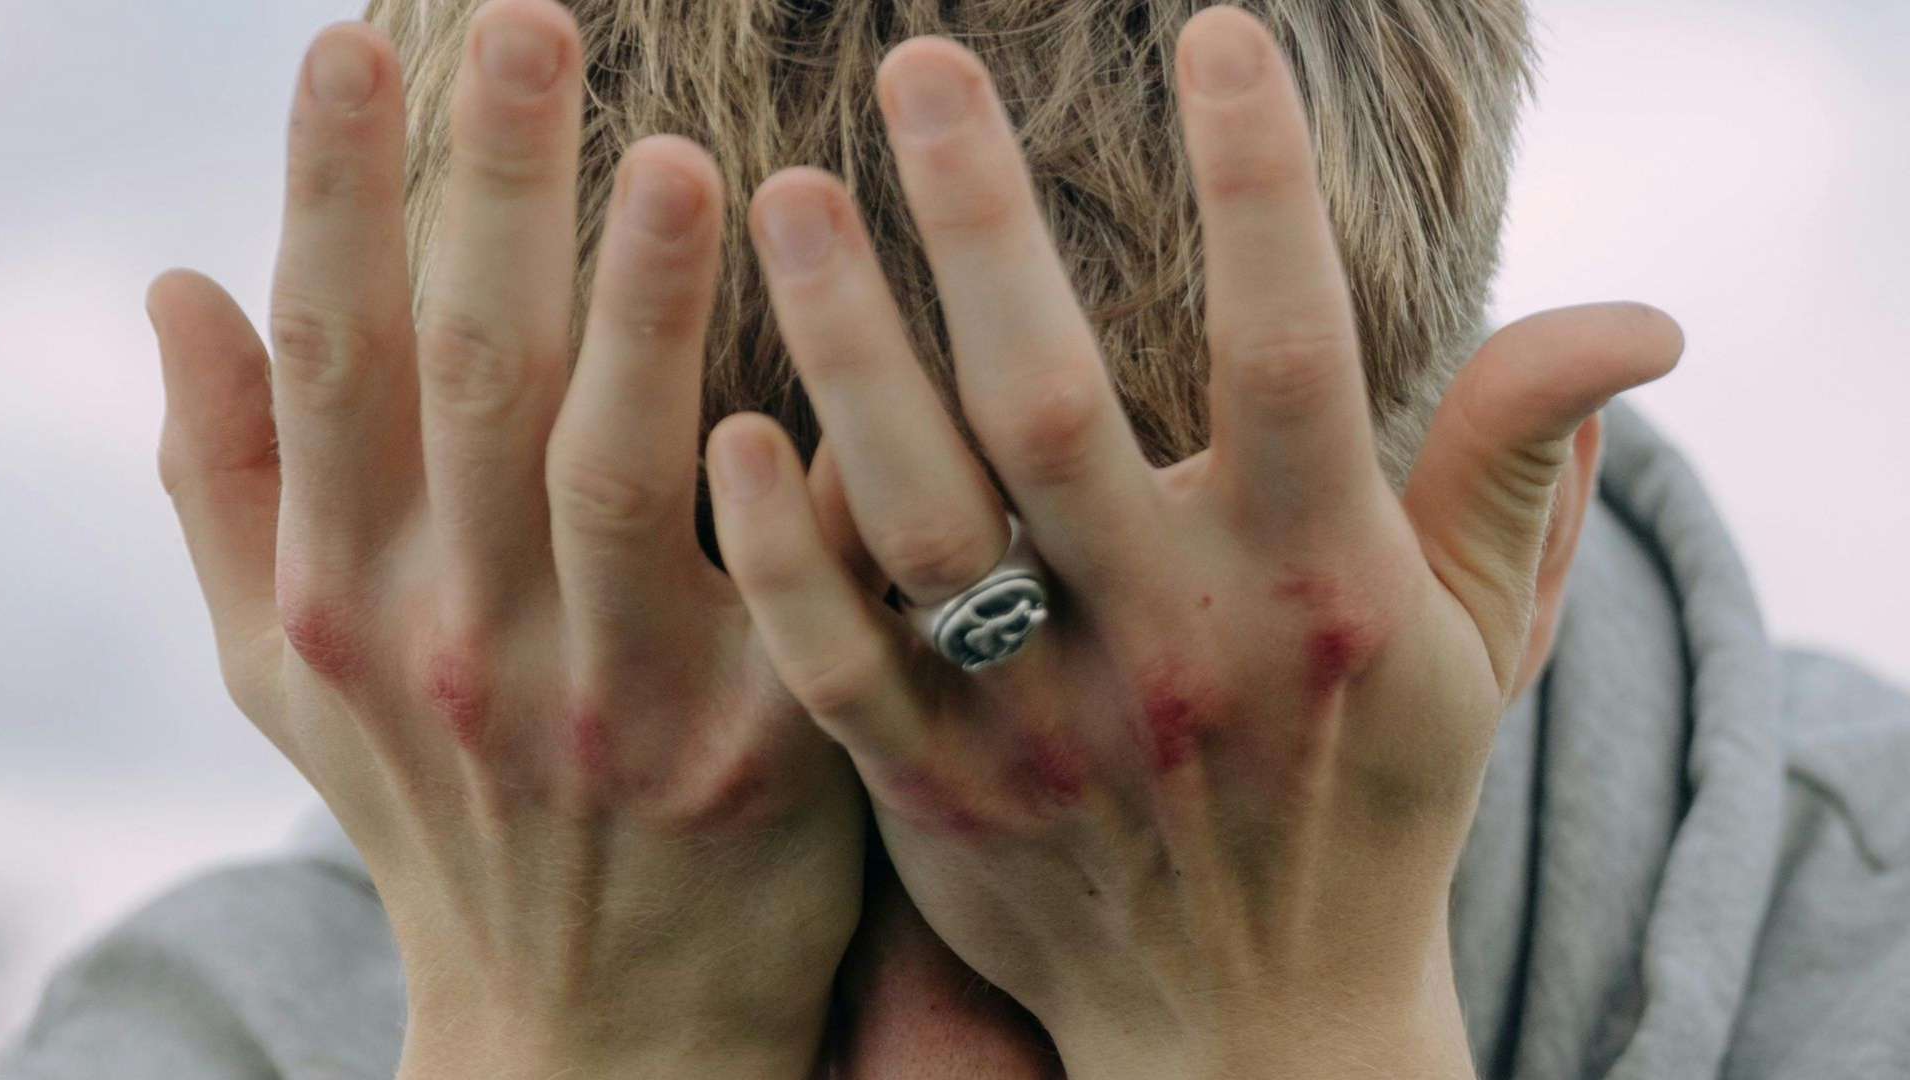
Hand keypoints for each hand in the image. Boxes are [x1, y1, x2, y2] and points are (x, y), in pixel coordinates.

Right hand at [147, 2, 863, 1075]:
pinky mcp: (760, 748)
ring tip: (681, 157)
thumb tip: (174, 286)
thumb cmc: (442, 813)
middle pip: (468, 380)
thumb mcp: (292, 674)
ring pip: (618, 471)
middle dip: (491, 190)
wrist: (586, 1027)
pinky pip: (790, 577)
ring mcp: (611, 703)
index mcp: (346, 600)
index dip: (330, 193)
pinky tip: (838, 334)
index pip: (325, 360)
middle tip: (533, 23)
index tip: (358, 42)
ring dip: (642, 307)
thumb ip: (226, 485)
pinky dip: (806, 461)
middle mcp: (462, 642)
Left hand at [706, 5, 1682, 1078]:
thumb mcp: (1474, 645)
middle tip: (921, 62)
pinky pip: (833, 661)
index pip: (1294, 351)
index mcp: (1315, 587)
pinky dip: (780, 553)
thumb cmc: (1368, 804)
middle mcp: (1170, 645)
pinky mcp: (935, 792)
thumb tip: (1640, 316)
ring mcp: (1038, 725)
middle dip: (985, 222)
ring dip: (848, 347)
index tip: (1220, 29)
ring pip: (922, 514)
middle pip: (1055, 405)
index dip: (1263, 186)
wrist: (1254, 1034)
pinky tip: (728, 432)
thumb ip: (1517, 463)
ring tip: (789, 195)